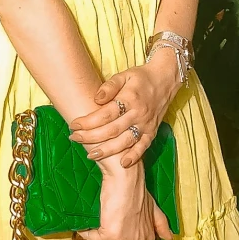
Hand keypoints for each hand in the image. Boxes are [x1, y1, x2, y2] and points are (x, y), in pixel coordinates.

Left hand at [71, 51, 180, 168]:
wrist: (165, 79)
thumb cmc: (140, 77)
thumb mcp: (124, 75)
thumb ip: (109, 86)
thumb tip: (96, 98)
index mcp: (130, 99)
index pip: (106, 114)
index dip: (88, 121)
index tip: (74, 125)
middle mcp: (138, 113)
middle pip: (112, 130)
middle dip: (91, 137)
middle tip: (74, 139)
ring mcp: (146, 124)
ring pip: (125, 141)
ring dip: (108, 151)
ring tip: (91, 155)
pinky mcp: (152, 131)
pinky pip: (144, 146)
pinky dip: (134, 156)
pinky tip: (122, 164)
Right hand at [74, 157, 170, 239]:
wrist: (126, 180)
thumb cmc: (137, 190)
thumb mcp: (153, 208)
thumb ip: (160, 224)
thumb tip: (169, 237)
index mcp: (147, 238)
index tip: (106, 232)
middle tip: (95, 232)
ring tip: (86, 231)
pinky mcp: (112, 235)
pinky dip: (85, 234)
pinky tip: (82, 228)